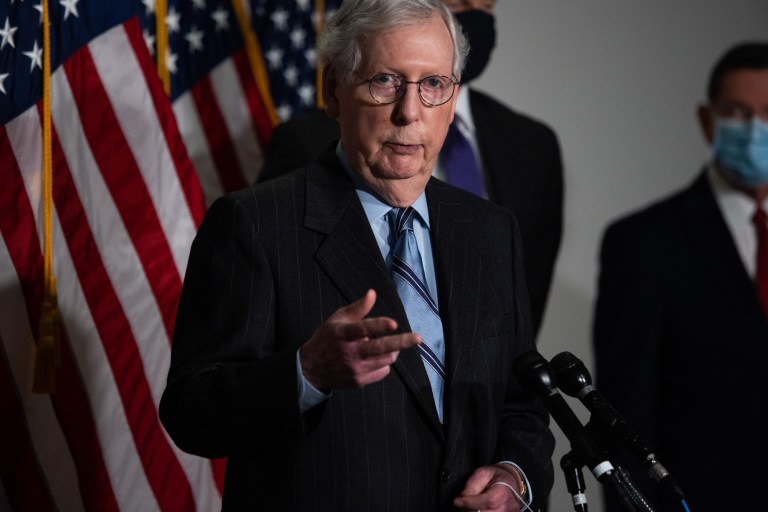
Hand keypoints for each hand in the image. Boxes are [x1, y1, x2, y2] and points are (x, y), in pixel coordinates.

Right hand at [300, 289, 420, 389]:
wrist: (312, 368)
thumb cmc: (328, 338)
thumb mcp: (338, 319)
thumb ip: (358, 308)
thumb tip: (372, 293)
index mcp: (343, 334)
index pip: (363, 328)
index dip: (379, 325)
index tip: (394, 323)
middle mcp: (350, 352)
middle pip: (380, 348)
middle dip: (401, 342)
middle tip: (418, 338)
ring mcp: (355, 369)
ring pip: (386, 359)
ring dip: (392, 350)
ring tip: (386, 345)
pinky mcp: (359, 381)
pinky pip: (383, 371)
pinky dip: (384, 363)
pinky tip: (374, 358)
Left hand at [453, 463, 523, 511]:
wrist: (511, 481)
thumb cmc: (495, 475)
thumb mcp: (482, 473)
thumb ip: (471, 486)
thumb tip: (461, 499)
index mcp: (503, 490)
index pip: (487, 501)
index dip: (470, 502)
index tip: (457, 501)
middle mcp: (508, 506)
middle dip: (470, 510)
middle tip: (462, 504)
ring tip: (469, 506)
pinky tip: (477, 509)